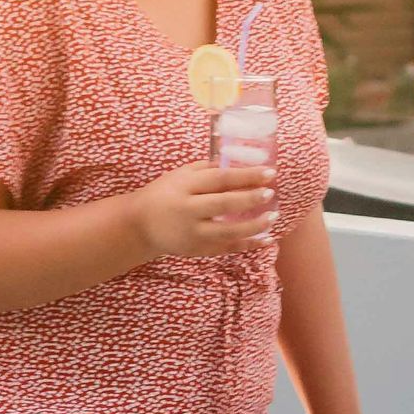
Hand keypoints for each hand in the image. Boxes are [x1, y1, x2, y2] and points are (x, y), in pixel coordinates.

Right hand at [132, 163, 276, 259]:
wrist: (140, 226)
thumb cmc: (164, 194)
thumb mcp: (179, 176)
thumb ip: (206, 169)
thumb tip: (237, 163)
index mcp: (185, 187)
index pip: (220, 179)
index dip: (246, 176)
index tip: (269, 172)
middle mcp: (189, 211)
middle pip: (224, 204)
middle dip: (250, 199)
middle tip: (270, 193)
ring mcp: (194, 233)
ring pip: (229, 231)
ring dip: (254, 225)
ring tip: (273, 216)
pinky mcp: (199, 250)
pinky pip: (228, 248)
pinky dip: (249, 245)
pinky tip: (267, 239)